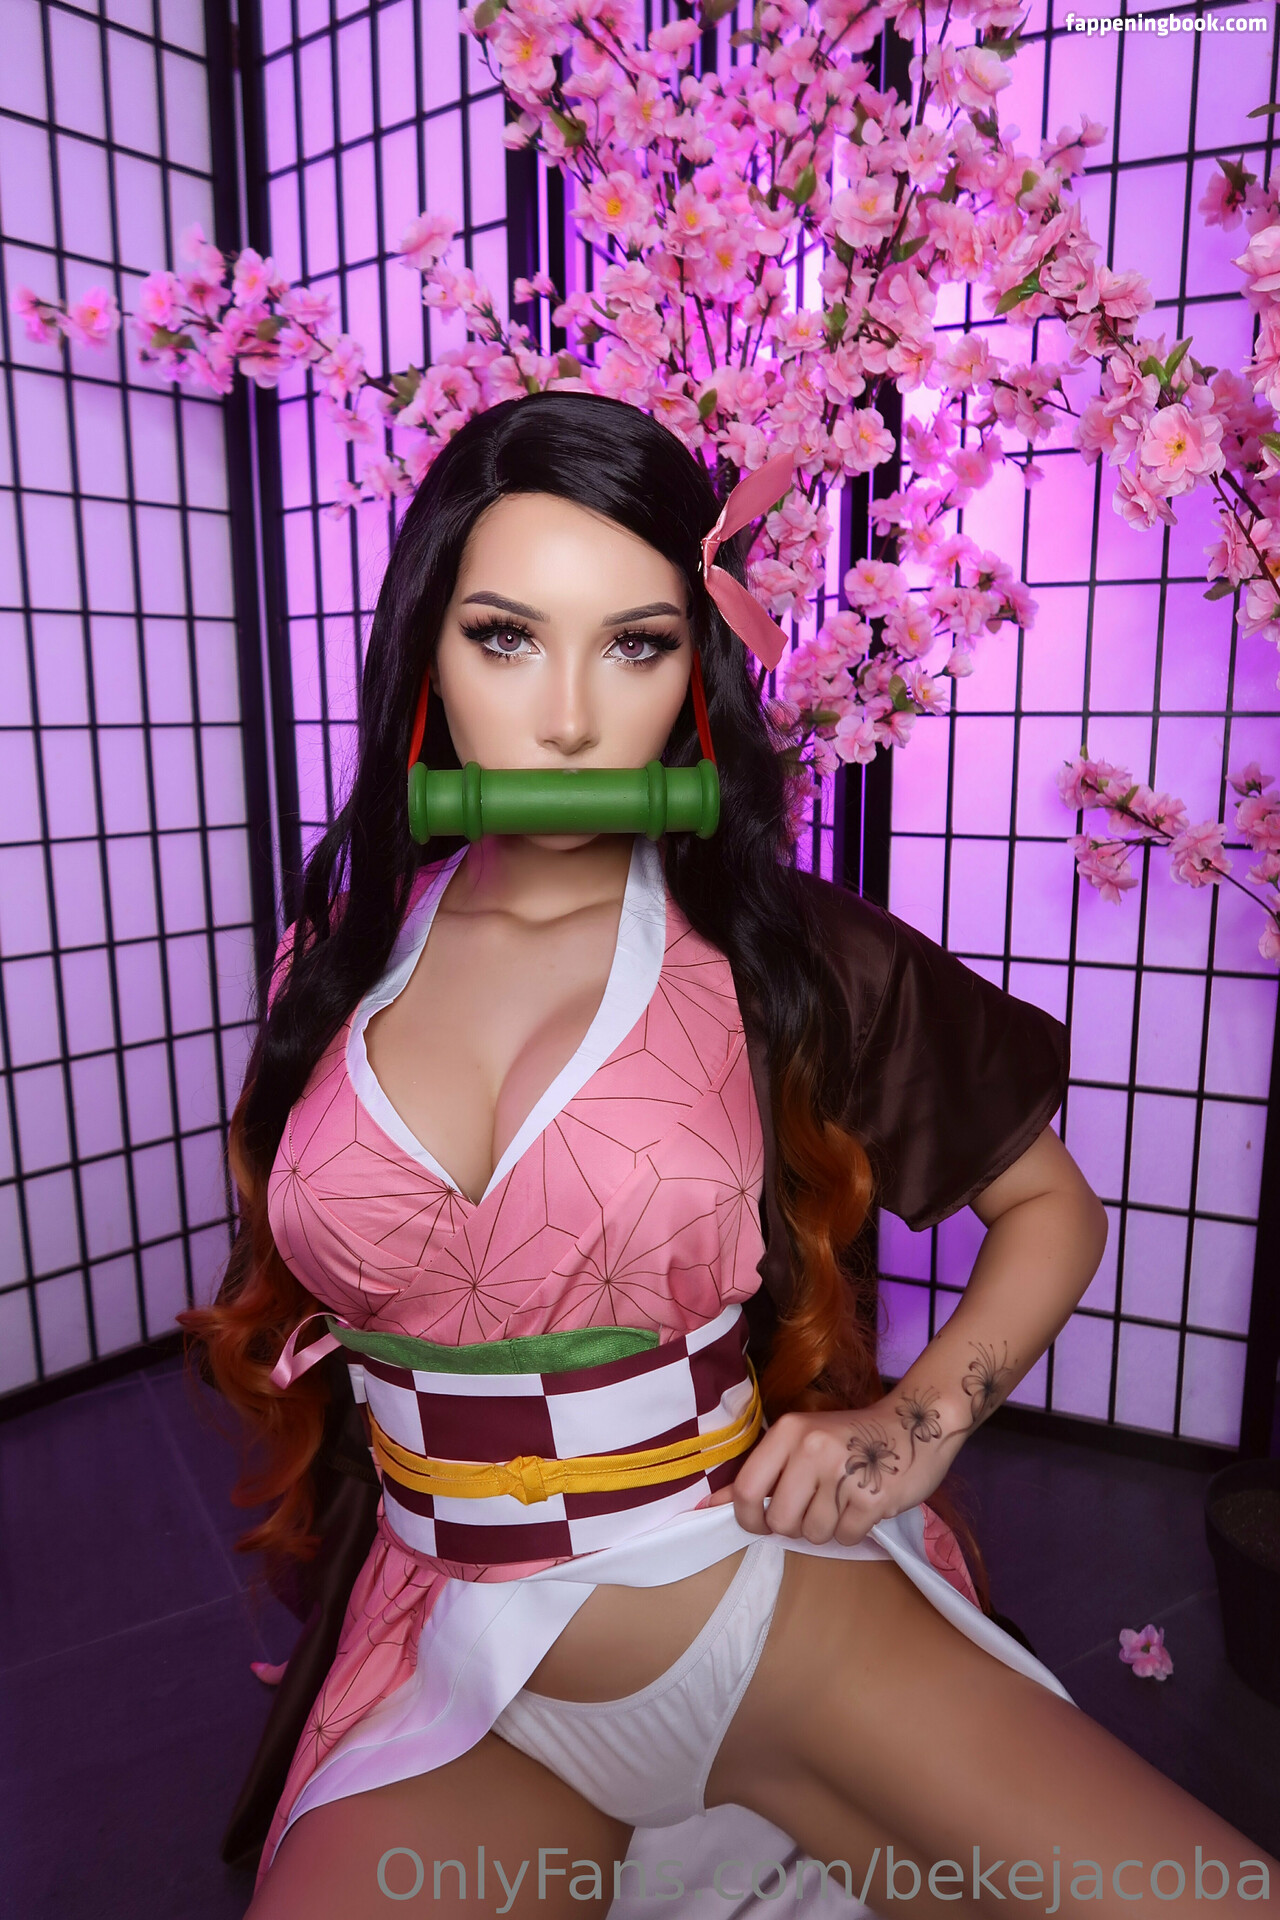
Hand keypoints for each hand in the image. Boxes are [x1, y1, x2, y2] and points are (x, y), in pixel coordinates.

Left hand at [706, 1395, 960, 1546]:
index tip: (760, 1523)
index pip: (747, 1489)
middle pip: (781, 1521)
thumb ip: (761, 1472)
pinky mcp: (873, 1498)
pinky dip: (852, 1531)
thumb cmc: (850, 1437)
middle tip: (813, 1509)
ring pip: (814, 1534)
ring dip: (826, 1528)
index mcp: (789, 1431)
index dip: (748, 1518)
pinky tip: (862, 1505)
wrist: (915, 1423)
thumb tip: (710, 1505)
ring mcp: (844, 1473)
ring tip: (842, 1501)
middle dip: (793, 1527)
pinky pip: (845, 1538)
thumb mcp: (802, 1440)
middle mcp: (812, 1449)